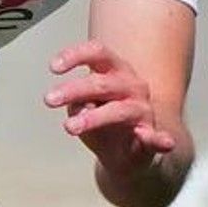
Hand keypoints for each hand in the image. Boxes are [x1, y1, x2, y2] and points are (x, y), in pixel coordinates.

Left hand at [46, 40, 175, 173]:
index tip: (53, 68)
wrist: (127, 154)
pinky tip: (157, 140)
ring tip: (70, 126)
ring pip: (119, 110)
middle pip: (101, 83)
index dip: (75, 55)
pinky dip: (158, 138)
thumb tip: (78, 108)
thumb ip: (78, 103)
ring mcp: (144, 110)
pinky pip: (156, 137)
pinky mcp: (152, 136)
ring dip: (93, 117)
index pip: (98, 52)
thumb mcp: (82, 108)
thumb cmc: (102, 122)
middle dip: (73, 90)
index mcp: (114, 71)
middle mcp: (131, 86)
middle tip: (49, 100)